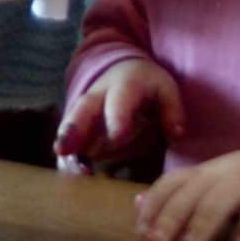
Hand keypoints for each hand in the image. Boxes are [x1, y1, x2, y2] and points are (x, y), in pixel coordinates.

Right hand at [55, 58, 183, 166]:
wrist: (124, 70)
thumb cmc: (147, 83)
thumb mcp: (166, 89)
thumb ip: (172, 110)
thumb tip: (177, 134)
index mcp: (124, 85)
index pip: (119, 100)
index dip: (117, 117)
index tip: (117, 135)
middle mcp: (99, 95)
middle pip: (84, 109)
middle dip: (74, 127)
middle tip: (66, 147)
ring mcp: (87, 110)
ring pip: (71, 124)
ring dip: (66, 143)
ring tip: (62, 160)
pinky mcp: (80, 124)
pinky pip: (70, 138)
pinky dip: (68, 154)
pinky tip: (69, 170)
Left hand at [134, 146, 239, 240]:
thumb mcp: (215, 184)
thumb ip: (179, 195)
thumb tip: (136, 204)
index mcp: (207, 173)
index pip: (172, 183)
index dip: (154, 205)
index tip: (142, 233)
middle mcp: (225, 174)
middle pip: (192, 191)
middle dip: (171, 216)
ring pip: (222, 197)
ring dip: (204, 222)